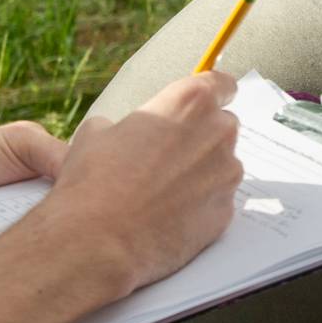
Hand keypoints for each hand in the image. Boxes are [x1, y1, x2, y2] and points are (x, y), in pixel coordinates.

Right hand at [28, 71, 243, 295]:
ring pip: (223, 166)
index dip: (215, 92)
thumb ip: (128, 123)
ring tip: (163, 192)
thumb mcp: (97, 133)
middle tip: (169, 157)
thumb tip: (124, 132)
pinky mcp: (226, 212)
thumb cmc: (95, 181)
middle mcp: (217, 133)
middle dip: (202, 138)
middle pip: (223, 126)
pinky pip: (218, 201)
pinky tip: (170, 216)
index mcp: (189, 102)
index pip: (222, 83)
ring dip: (202, 173)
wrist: (99, 239)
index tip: (208, 101)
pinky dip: (201, 206)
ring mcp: (226, 174)